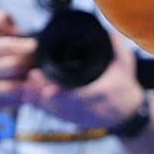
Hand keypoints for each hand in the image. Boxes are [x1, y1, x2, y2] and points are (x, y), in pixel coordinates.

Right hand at [0, 11, 37, 113]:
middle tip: (42, 58)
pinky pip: (16, 102)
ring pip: (15, 88)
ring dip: (31, 80)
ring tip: (40, 74)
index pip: (5, 46)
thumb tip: (16, 28)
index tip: (37, 44)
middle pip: (14, 65)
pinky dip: (28, 95)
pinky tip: (35, 88)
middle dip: (31, 60)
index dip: (24, 45)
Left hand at [26, 34, 145, 132]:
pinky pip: (54, 115)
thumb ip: (115, 47)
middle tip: (30, 79)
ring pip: (55, 111)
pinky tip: (30, 96)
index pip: (81, 96)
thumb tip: (106, 33)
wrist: (128, 113)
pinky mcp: (73, 120)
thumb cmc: (125, 87)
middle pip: (62, 104)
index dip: (62, 94)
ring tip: (26, 87)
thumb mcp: (125, 64)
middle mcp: (90, 108)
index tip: (47, 89)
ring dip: (40, 101)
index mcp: (103, 94)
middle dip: (44, 94)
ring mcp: (80, 116)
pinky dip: (42, 107)